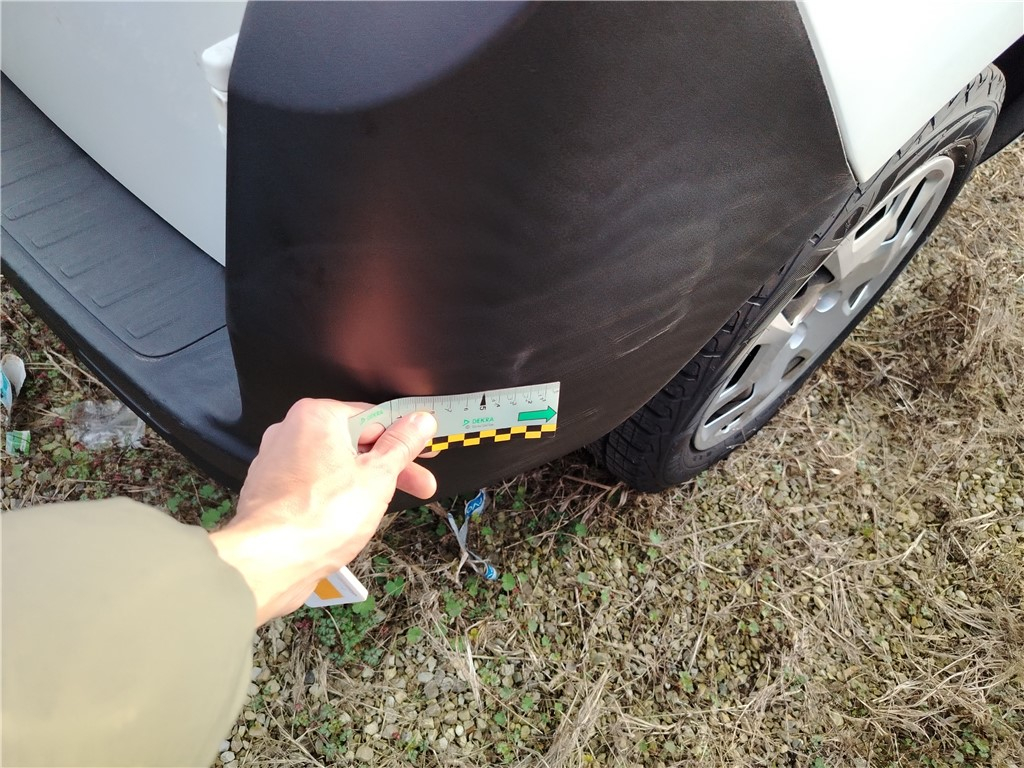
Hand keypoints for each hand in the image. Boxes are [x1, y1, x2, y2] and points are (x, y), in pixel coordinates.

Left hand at [210, 399, 436, 624]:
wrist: (270, 562)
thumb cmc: (319, 518)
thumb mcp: (378, 476)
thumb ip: (401, 444)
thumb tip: (419, 421)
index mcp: (317, 417)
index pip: (374, 417)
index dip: (405, 438)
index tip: (424, 451)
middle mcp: (291, 432)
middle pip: (354, 442)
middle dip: (389, 466)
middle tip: (418, 484)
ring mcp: (278, 462)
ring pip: (335, 465)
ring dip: (363, 483)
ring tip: (383, 507)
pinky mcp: (272, 490)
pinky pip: (315, 484)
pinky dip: (336, 496)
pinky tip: (349, 518)